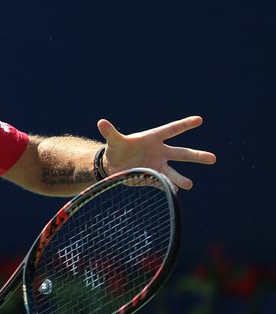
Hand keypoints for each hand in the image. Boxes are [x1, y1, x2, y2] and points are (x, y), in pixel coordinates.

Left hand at [97, 116, 216, 189]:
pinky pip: (161, 183)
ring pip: (173, 172)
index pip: (171, 130)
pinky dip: (166, 187)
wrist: (113, 164)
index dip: (184, 125)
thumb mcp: (114, 140)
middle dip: (197, 156)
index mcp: (153, 138)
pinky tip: (174, 192)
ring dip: (180, 178)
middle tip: (213, 159)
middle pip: (181, 154)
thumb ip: (110, 132)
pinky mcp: (152, 177)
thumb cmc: (117, 148)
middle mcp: (160, 152)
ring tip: (189, 185)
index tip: (199, 120)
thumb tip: (101, 122)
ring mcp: (158, 166)